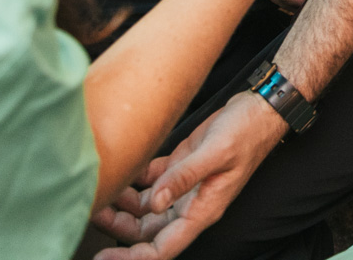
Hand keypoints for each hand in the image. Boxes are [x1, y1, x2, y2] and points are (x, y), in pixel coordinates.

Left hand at [93, 93, 283, 259]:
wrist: (260, 108)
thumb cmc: (247, 132)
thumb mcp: (215, 154)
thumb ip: (184, 178)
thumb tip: (154, 203)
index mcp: (202, 210)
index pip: (162, 248)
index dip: (132, 258)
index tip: (104, 257)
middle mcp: (190, 203)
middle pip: (147, 231)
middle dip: (117, 226)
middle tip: (92, 209)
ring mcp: (185, 185)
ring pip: (145, 208)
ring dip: (122, 203)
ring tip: (101, 186)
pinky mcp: (181, 166)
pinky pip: (151, 182)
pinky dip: (134, 180)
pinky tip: (122, 168)